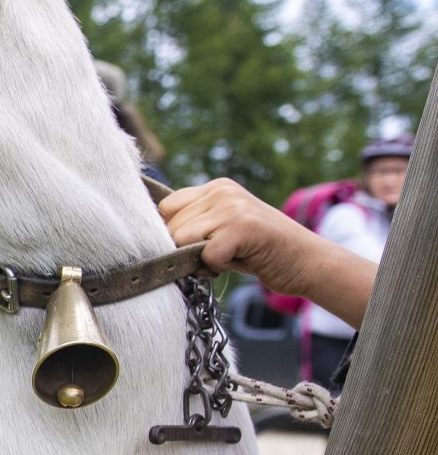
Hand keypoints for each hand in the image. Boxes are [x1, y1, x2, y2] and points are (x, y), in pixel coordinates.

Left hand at [159, 178, 375, 329]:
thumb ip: (194, 225)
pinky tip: (238, 262)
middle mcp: (222, 191)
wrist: (308, 262)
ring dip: (199, 260)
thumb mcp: (223, 230)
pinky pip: (206, 255)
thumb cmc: (259, 253)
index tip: (190, 249)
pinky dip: (217, 267)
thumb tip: (147, 237)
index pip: (165, 208)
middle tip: (215, 257)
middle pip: (170, 225)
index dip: (170, 234)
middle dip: (184, 250)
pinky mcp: (242, 227)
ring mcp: (233, 206)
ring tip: (227, 259)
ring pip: (183, 240)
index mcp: (215, 187)